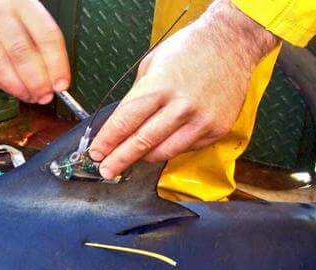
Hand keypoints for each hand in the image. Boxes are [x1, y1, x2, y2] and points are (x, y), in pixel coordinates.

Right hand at [0, 0, 70, 103]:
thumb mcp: (36, 24)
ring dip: (19, 87)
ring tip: (31, 96)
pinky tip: (15, 90)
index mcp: (24, 5)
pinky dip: (4, 86)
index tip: (61, 85)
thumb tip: (56, 83)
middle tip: (45, 95)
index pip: (45, 35)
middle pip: (21, 52)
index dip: (56, 64)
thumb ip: (48, 51)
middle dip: (36, 81)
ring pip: (0, 65)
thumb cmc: (17, 20)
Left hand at [89, 0, 279, 179]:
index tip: (96, 153)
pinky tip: (163, 141)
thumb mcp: (152, 65)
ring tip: (131, 157)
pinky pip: (184, 148)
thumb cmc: (190, 49)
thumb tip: (121, 124)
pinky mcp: (215, 129)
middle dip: (119, 159)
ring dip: (143, 157)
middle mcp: (180, 106)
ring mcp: (200, 120)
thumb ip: (137, 96)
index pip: (125, 122)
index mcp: (159, 87)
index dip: (107, 141)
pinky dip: (170, 148)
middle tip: (106, 169)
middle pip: (141, 142)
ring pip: (163, 152)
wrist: (232, 42)